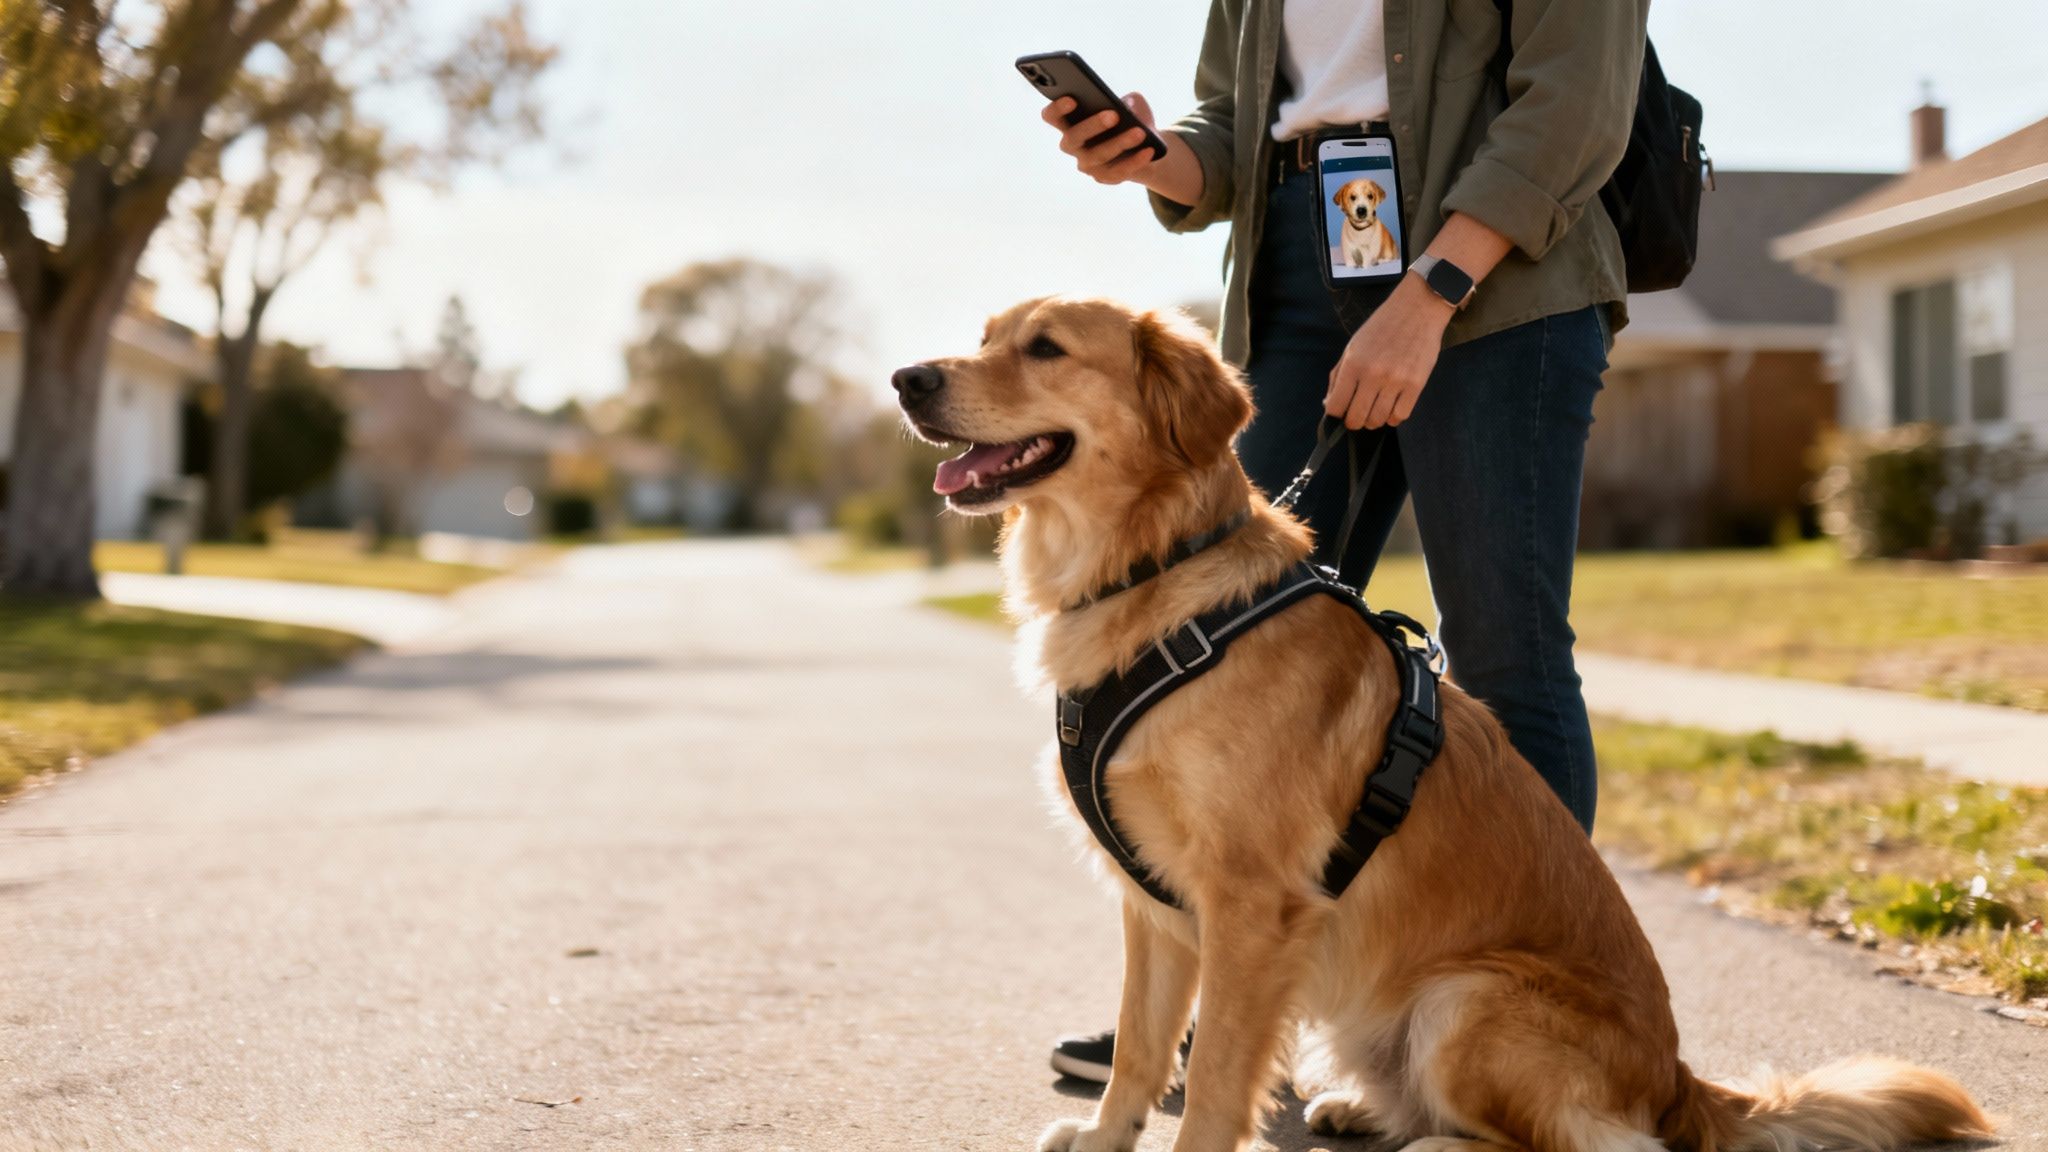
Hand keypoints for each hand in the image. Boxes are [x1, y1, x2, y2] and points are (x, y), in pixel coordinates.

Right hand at [1041, 92, 1164, 186]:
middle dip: (1092, 126)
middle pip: (1072, 138)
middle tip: (1113, 115)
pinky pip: (1117, 172)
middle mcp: (1073, 146)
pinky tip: (1149, 150)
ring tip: (1140, 132)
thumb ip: (1129, 101)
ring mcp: (1087, 165)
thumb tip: (1127, 108)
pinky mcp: (1105, 178)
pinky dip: (1134, 161)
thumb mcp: (1133, 103)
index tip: (1072, 98)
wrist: (1146, 144)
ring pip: (1097, 156)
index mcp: (1070, 122)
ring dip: (1119, 143)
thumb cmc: (1131, 117)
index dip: (1057, 108)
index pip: (1052, 116)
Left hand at [1325, 275, 1455, 428]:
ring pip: (1378, 421)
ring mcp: (1395, 381)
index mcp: (1353, 364)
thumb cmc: (1381, 327)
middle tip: (1358, 414)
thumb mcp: (1352, 346)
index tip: (1341, 412)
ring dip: (1374, 420)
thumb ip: (1338, 376)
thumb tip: (1329, 404)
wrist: (1417, 309)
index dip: (1335, 415)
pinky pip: (1400, 416)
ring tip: (1375, 409)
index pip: (1336, 406)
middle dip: (1354, 422)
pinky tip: (1392, 405)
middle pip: (1356, 419)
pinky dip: (1393, 416)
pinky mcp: (1416, 384)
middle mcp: (1372, 374)